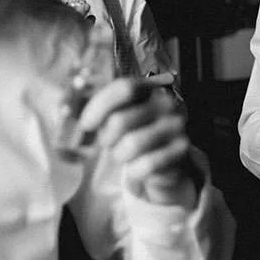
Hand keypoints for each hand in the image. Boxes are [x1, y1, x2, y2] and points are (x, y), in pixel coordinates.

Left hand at [78, 77, 198, 208]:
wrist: (166, 162)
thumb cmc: (136, 134)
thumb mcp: (119, 117)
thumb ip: (101, 112)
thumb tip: (79, 121)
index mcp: (149, 88)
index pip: (124, 87)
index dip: (100, 106)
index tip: (86, 124)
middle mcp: (166, 103)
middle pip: (121, 120)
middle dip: (107, 138)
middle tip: (109, 145)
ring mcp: (176, 126)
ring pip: (132, 144)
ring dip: (120, 156)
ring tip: (123, 156)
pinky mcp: (180, 151)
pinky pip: (147, 164)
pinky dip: (135, 172)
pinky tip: (136, 170)